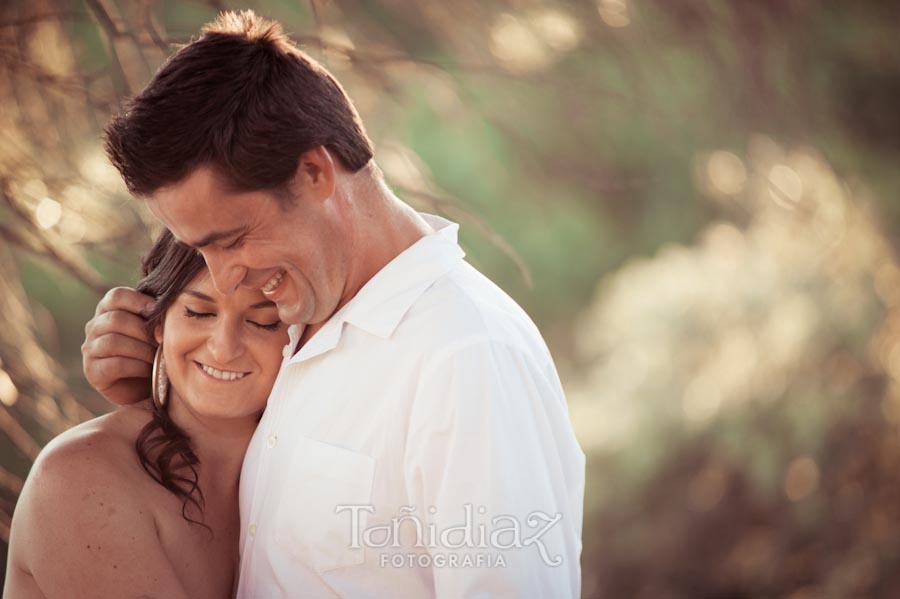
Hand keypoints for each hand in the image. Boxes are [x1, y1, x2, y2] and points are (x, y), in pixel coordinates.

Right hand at [81, 287, 155, 405]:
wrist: (144, 388)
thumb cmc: (151, 352)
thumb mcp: (153, 330)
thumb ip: (155, 316)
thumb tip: (169, 306)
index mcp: (108, 311)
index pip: (116, 295)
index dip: (139, 301)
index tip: (158, 311)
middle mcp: (94, 328)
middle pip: (116, 319)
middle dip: (145, 330)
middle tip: (163, 341)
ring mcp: (90, 350)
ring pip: (113, 342)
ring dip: (142, 349)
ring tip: (157, 356)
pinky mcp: (93, 372)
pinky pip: (115, 364)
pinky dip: (137, 366)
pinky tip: (149, 369)